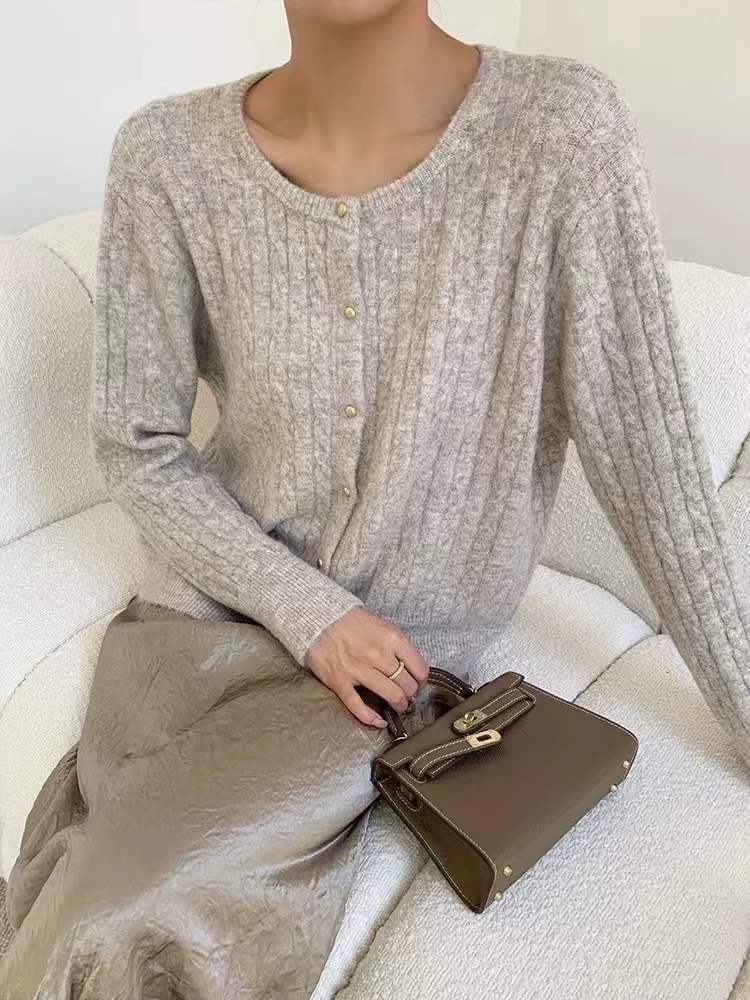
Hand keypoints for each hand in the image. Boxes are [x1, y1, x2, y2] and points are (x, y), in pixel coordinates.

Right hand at [304, 607, 429, 728]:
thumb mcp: (382, 625)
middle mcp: (379, 655)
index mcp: (392, 639)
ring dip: (399, 704)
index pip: (419, 668)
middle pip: (407, 685)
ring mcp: (359, 670)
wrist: (319, 618)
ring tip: (398, 705)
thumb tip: (409, 666)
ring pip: (391, 696)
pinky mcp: (340, 681)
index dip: (422, 680)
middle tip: (407, 695)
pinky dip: (371, 718)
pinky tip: (379, 721)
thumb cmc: (351, 621)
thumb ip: (396, 645)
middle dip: (410, 694)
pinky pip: (358, 706)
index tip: (418, 683)